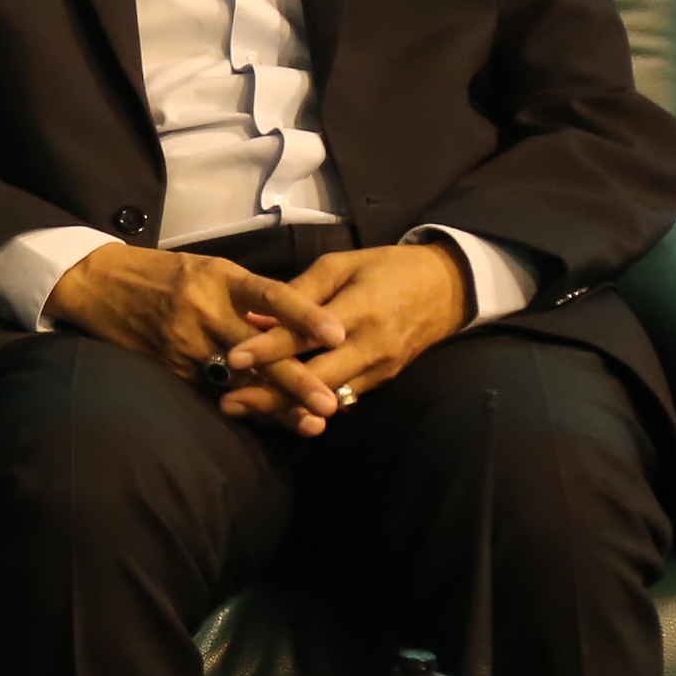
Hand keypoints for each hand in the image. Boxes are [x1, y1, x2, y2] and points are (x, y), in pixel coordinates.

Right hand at [43, 244, 346, 435]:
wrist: (97, 284)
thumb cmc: (161, 273)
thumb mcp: (207, 270)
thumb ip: (247, 296)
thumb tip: (289, 322)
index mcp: (220, 279)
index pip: (271, 295)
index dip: (305, 315)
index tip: (337, 334)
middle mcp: (205, 312)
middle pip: (260, 350)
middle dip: (297, 380)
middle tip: (330, 403)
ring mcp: (185, 343)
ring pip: (240, 380)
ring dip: (276, 405)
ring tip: (310, 424)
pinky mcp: (169, 367)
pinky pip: (213, 391)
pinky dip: (243, 406)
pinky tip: (269, 422)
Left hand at [214, 243, 470, 425]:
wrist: (448, 289)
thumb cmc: (387, 269)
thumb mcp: (341, 265)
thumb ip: (300, 291)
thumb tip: (256, 316)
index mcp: (357, 311)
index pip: (306, 336)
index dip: (268, 349)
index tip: (233, 357)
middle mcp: (370, 348)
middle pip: (315, 380)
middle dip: (270, 394)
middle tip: (227, 403)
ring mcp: (379, 370)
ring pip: (327, 397)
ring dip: (286, 407)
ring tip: (244, 410)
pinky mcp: (382, 381)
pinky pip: (342, 398)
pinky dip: (310, 406)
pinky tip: (278, 409)